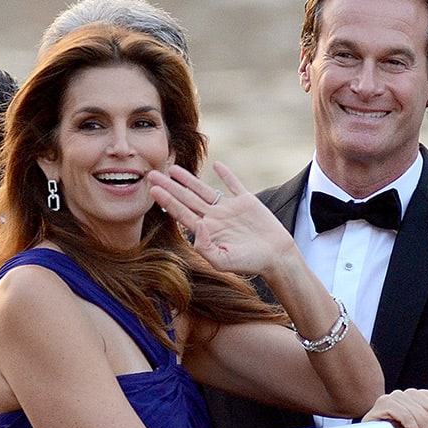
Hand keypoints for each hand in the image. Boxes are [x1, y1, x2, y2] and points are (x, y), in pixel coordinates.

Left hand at [148, 161, 295, 275]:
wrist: (276, 257)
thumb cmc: (249, 263)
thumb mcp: (223, 261)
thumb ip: (205, 247)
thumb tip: (197, 226)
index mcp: (207, 231)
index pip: (182, 213)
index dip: (167, 200)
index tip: (153, 189)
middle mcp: (214, 218)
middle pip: (187, 199)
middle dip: (169, 187)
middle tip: (152, 174)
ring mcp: (229, 209)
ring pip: (205, 190)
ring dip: (189, 179)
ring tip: (173, 169)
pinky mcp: (246, 202)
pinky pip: (234, 184)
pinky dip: (226, 174)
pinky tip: (216, 164)